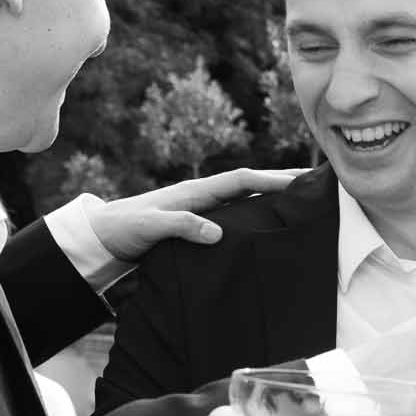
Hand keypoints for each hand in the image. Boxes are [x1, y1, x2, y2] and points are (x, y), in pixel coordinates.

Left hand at [80, 168, 304, 262]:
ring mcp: (201, 209)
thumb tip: (217, 232)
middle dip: (280, 181)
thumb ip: (180, 226)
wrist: (102, 236)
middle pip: (249, 184)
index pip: (240, 180)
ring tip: (300, 202)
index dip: (269, 179)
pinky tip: (268, 224)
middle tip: (313, 183)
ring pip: (244, 198)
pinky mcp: (198, 223)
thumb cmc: (124, 229)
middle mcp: (202, 196)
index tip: (298, 182)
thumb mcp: (149, 228)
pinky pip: (235, 214)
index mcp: (194, 192)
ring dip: (270, 196)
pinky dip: (255, 213)